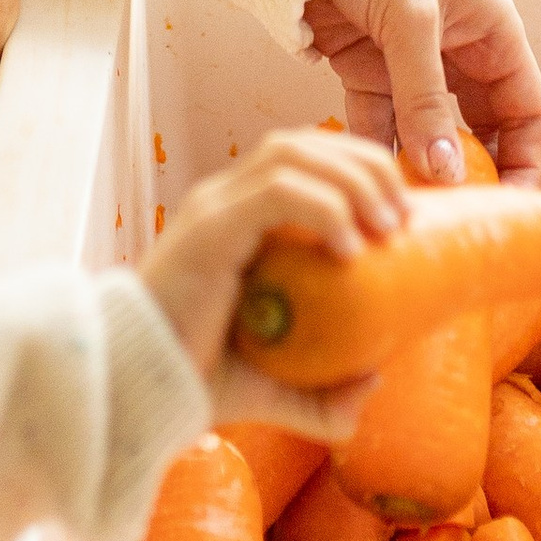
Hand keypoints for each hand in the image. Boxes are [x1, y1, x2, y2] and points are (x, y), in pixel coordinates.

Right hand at [140, 124, 409, 377]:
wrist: (137, 394)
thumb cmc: (194, 381)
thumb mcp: (273, 391)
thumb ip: (320, 398)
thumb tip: (371, 384)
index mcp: (239, 217)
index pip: (304, 157)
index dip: (360, 168)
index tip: (403, 213)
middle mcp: (223, 200)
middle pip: (306, 143)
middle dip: (367, 165)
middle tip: (404, 217)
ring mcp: (213, 209)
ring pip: (292, 152)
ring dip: (352, 178)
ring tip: (387, 224)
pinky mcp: (208, 231)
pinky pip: (275, 193)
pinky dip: (323, 208)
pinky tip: (350, 248)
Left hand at [303, 0, 540, 187]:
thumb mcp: (412, 21)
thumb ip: (426, 98)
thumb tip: (446, 172)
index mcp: (493, 36)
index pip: (526, 112)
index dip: (526, 160)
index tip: (511, 207)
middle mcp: (459, 56)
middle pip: (480, 133)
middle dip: (470, 175)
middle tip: (457, 218)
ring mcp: (412, 68)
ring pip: (427, 135)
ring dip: (420, 170)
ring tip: (411, 210)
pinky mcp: (367, 73)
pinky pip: (379, 125)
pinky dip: (376, 151)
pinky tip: (372, 182)